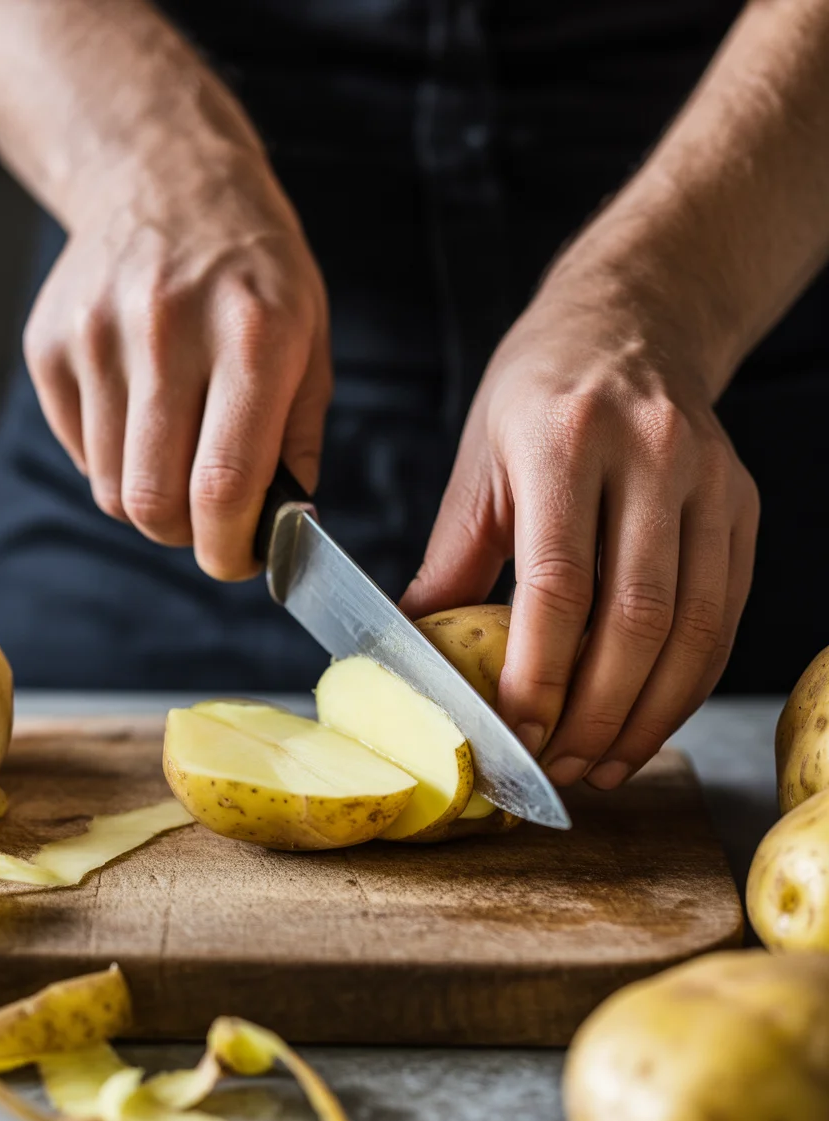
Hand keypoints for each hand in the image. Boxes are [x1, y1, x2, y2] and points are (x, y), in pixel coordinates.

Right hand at [23, 148, 329, 579]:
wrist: (167, 180)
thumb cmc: (255, 273)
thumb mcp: (311, 343)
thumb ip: (297, 442)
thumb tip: (280, 528)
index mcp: (253, 337)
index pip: (225, 484)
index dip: (230, 548)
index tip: (240, 561)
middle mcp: (167, 332)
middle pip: (155, 502)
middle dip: (187, 536)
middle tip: (212, 521)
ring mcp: (98, 336)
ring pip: (113, 489)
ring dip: (152, 500)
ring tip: (182, 456)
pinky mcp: (50, 345)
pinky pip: (80, 455)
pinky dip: (115, 461)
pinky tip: (144, 414)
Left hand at [401, 269, 759, 788]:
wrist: (632, 320)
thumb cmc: (539, 394)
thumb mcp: (478, 462)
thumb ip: (451, 564)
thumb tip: (410, 655)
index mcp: (565, 438)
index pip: (558, 584)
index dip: (539, 675)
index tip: (517, 736)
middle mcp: (650, 454)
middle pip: (636, 620)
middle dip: (596, 715)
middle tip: (560, 768)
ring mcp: (708, 480)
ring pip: (694, 630)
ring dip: (649, 716)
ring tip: (604, 764)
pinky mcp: (743, 505)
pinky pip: (725, 616)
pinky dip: (687, 683)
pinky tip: (648, 720)